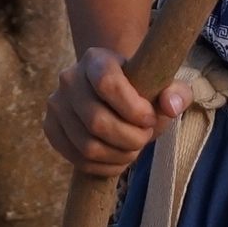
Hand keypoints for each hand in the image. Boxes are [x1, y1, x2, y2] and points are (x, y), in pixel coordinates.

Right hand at [42, 47, 186, 176]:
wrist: (112, 93)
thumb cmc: (141, 89)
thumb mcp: (163, 85)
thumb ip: (176, 92)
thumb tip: (171, 106)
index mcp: (96, 59)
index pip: (107, 84)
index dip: (132, 108)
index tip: (150, 118)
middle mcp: (69, 78)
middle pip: (96, 121)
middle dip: (129, 138)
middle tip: (145, 137)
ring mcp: (56, 104)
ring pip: (87, 146)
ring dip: (119, 155)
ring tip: (134, 148)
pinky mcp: (51, 128)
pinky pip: (77, 159)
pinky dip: (104, 167)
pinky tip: (118, 158)